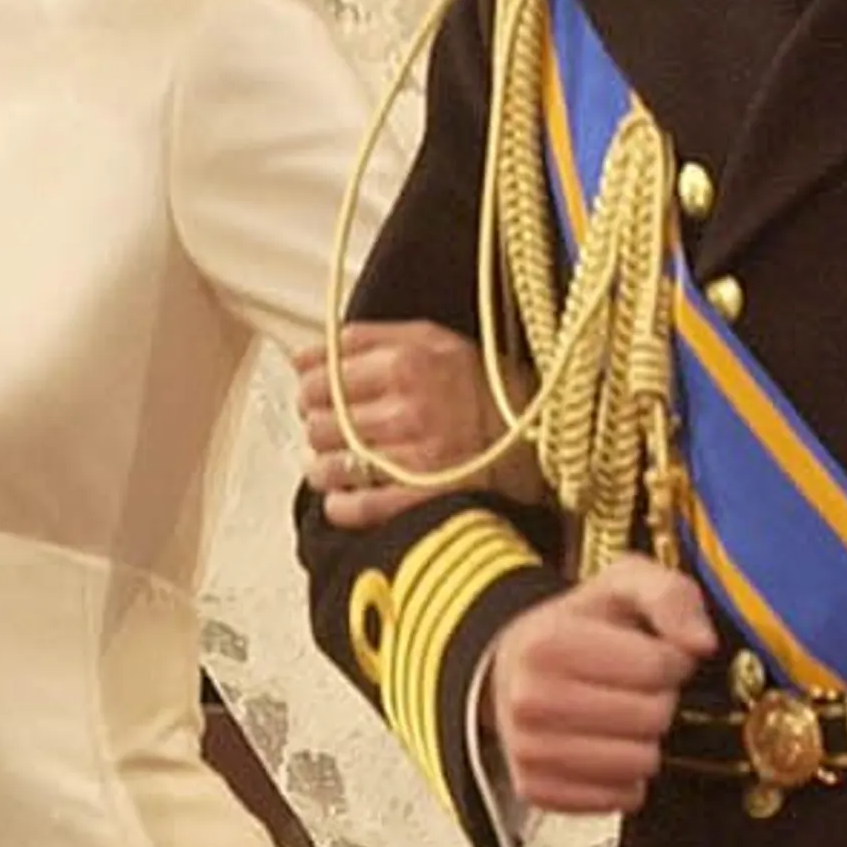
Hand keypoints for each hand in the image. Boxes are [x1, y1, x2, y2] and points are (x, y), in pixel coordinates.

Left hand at [294, 320, 535, 522]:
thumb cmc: (485, 387)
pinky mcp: (424, 499)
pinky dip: (341, 505)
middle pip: (321, 420)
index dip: (309, 386)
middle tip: (332, 429)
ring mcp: (415, 457)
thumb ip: (366, 340)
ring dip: (325, 467)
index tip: (315, 394)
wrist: (543, 436)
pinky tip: (344, 497)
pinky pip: (358, 506)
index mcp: (407, 361)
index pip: (322, 375)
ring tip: (339, 463)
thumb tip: (304, 355)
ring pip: (331, 463)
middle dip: (319, 426)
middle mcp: (408, 407)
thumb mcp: (433, 340)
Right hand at [479, 558, 715, 815]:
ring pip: (638, 766)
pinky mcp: (537, 790)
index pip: (655, 667)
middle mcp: (529, 701)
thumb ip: (670, 596)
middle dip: (658, 701)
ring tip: (622, 716)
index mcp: (547, 644)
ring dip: (645, 742)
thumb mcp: (625, 585)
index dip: (672, 660)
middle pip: (650, 719)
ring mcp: (528, 751)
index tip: (655, 653)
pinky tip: (608, 747)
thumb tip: (700, 643)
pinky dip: (625, 779)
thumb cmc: (578, 626)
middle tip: (636, 687)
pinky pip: (618, 800)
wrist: (514, 668)